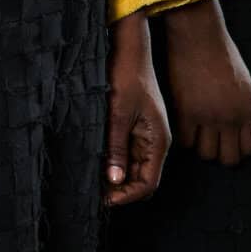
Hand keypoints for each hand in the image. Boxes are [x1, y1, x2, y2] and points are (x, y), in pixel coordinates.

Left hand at [105, 11, 170, 207]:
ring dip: (115, 178)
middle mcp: (155, 143)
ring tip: (92, 183)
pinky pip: (126, 155)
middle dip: (120, 190)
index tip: (106, 200)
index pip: (148, 183)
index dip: (128, 196)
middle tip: (95, 194)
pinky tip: (96, 165)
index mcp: (158, 141)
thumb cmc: (127, 78)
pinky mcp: (134, 130)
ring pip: (132, 169)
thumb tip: (114, 180)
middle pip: (141, 180)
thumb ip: (117, 148)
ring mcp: (145, 137)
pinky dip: (113, 163)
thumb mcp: (118, 114)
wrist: (130, 51)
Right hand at [163, 0, 250, 165]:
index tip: (228, 143)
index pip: (248, 149)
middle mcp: (231, 118)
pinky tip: (183, 125)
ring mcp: (208, 117)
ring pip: (206, 154)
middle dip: (220, 153)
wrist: (198, 35)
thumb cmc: (221, 53)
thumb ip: (242, 108)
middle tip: (211, 142)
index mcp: (249, 110)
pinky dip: (184, 137)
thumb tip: (236, 128)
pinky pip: (185, 141)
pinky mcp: (186, 113)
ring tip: (195, 133)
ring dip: (201, 146)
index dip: (237, 149)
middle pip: (228, 158)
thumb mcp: (243, 82)